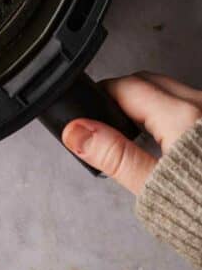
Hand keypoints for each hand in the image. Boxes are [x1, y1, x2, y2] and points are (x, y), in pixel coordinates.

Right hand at [62, 73, 201, 194]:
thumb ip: (114, 155)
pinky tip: (169, 141)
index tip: (89, 112)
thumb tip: (78, 132)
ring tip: (137, 135)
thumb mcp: (154, 188)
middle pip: (149, 82)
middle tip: (108, 122)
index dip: (101, 97)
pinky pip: (191, 105)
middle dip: (124, 96)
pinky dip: (172, 113)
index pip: (126, 87)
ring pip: (172, 91)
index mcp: (180, 117)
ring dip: (149, 103)